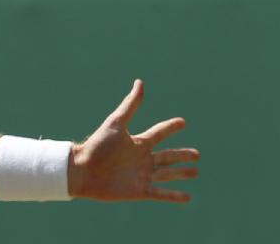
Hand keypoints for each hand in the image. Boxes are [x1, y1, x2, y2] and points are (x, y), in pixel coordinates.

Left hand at [67, 79, 198, 202]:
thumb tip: (140, 82)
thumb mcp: (116, 123)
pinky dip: (174, 195)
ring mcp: (141, 175)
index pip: (159, 133)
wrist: (82, 171)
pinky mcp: (139, 191)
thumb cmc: (97, 145)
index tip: (182, 122)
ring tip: (195, 171)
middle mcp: (142, 159)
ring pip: (167, 174)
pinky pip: (161, 193)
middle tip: (197, 154)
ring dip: (181, 173)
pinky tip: (187, 197)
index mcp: (138, 142)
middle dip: (182, 155)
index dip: (170, 127)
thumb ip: (130, 105)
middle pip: (167, 156)